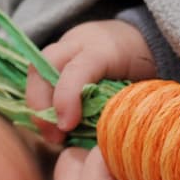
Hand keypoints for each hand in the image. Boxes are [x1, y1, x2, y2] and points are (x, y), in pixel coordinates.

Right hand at [26, 19, 156, 148]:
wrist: (139, 39)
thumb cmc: (143, 70)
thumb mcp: (140, 88)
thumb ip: (123, 106)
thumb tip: (107, 140)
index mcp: (107, 47)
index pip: (79, 67)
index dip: (67, 97)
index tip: (66, 127)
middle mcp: (81, 42)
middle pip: (46, 64)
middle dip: (41, 103)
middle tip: (54, 137)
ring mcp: (65, 46)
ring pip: (36, 69)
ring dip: (36, 106)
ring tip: (50, 135)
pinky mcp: (57, 57)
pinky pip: (39, 78)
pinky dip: (40, 103)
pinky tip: (49, 125)